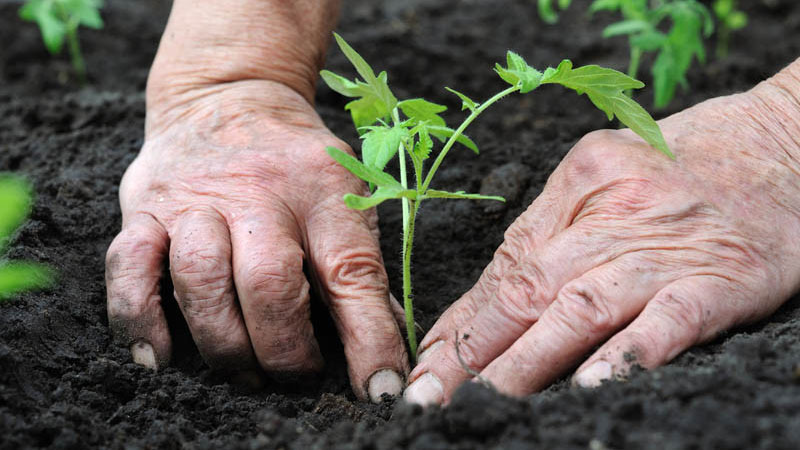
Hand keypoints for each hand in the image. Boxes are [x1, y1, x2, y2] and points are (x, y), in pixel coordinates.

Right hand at [105, 80, 408, 401]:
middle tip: (296, 376)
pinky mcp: (144, 208)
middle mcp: (258, 192)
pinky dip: (140, 320)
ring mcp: (194, 199)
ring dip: (224, 343)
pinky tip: (162, 357)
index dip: (369, 338)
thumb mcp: (344, 194)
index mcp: (323, 190)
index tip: (380, 389)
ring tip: (245, 371)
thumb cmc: (296, 163)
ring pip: (200, 280)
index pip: (353, 271)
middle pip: (268, 282)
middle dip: (284, 348)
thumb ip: (360, 267)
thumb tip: (386, 347)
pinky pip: (129, 268)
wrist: (229, 95)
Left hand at [403, 65, 799, 404]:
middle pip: (529, 288)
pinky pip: (667, 320)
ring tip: (487, 402)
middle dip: (474, 351)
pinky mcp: (721, 277)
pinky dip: (626, 354)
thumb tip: (486, 306)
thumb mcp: (606, 179)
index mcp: (577, 183)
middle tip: (431, 396)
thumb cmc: (686, 166)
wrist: (785, 143)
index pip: (505, 265)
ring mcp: (665, 246)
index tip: (428, 364)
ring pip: (581, 307)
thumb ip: (551, 236)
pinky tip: (590, 385)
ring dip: (528, 361)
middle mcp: (612, 212)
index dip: (462, 322)